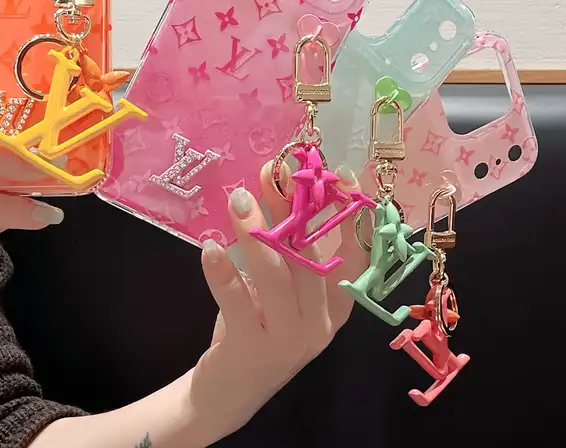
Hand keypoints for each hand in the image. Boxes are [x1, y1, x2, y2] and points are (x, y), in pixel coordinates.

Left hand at [193, 162, 368, 438]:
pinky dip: (222, 272)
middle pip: (310, 257)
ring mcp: (289, 340)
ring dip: (256, 233)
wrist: (230, 392)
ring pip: (277, 277)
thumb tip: (274, 185)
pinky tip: (209, 247)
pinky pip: (236, 302)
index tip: (339, 173)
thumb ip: (286, 247)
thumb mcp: (281, 288)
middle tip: (271, 174)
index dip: (350, 213)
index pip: (356, 255)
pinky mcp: (252, 350)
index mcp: (336, 305)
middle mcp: (321, 324)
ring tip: (237, 199)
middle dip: (291, 209)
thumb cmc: (261, 325)